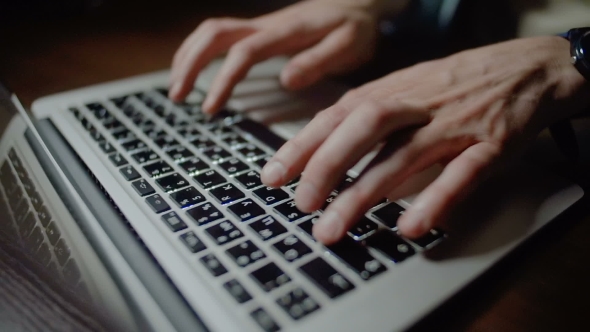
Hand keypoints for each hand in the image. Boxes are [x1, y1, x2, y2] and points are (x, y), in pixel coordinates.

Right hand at [168, 0, 407, 112]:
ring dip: (188, 56)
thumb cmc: (355, 27)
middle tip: (177, 96)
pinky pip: (221, 35)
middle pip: (215, 34)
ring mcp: (261, 26)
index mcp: (286, 32)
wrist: (358, 2)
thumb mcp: (349, 46)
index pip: (244, 51)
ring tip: (177, 88)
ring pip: (212, 31)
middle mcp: (267, 25)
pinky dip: (200, 51)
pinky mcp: (260, 31)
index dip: (223, 79)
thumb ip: (319, 61)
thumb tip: (286, 79)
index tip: (210, 107)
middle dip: (190, 63)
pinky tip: (195, 70)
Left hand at [260, 36, 589, 244]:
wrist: (526, 67)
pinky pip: (462, 173)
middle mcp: (417, 104)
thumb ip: (366, 116)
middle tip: (301, 204)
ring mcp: (453, 123)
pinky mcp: (491, 144)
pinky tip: (410, 227)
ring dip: (364, 194)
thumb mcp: (405, 88)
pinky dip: (435, 199)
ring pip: (404, 155)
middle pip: (364, 128)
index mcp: (392, 90)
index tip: (271, 175)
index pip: (336, 115)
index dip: (301, 145)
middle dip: (325, 166)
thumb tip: (320, 152)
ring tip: (334, 227)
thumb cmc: (455, 84)